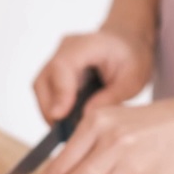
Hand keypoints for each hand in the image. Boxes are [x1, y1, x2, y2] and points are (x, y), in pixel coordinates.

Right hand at [33, 29, 151, 121]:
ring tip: (68, 129)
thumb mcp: (132, 79)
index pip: (61, 67)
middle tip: (66, 131)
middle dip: (51, 108)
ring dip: (50, 110)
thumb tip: (85, 116)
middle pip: (44, 79)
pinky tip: (68, 120)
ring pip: (41, 88)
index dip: (59, 93)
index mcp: (86, 44)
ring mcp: (57, 59)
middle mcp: (65, 49)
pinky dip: (54, 107)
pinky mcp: (54, 71)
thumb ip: (110, 97)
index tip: (60, 116)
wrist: (127, 42)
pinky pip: (45, 91)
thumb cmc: (132, 57)